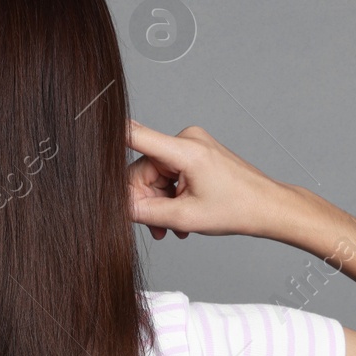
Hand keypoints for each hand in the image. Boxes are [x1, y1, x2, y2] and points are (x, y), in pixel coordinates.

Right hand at [126, 119, 298, 239]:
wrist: (270, 208)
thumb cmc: (239, 209)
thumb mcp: (186, 219)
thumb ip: (147, 213)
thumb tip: (118, 209)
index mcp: (185, 150)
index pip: (135, 135)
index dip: (109, 134)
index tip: (86, 126)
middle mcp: (186, 140)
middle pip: (143, 169)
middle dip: (146, 200)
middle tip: (156, 229)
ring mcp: (191, 145)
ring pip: (155, 176)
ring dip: (159, 203)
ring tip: (172, 229)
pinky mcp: (195, 153)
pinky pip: (168, 174)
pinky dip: (170, 196)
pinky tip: (179, 217)